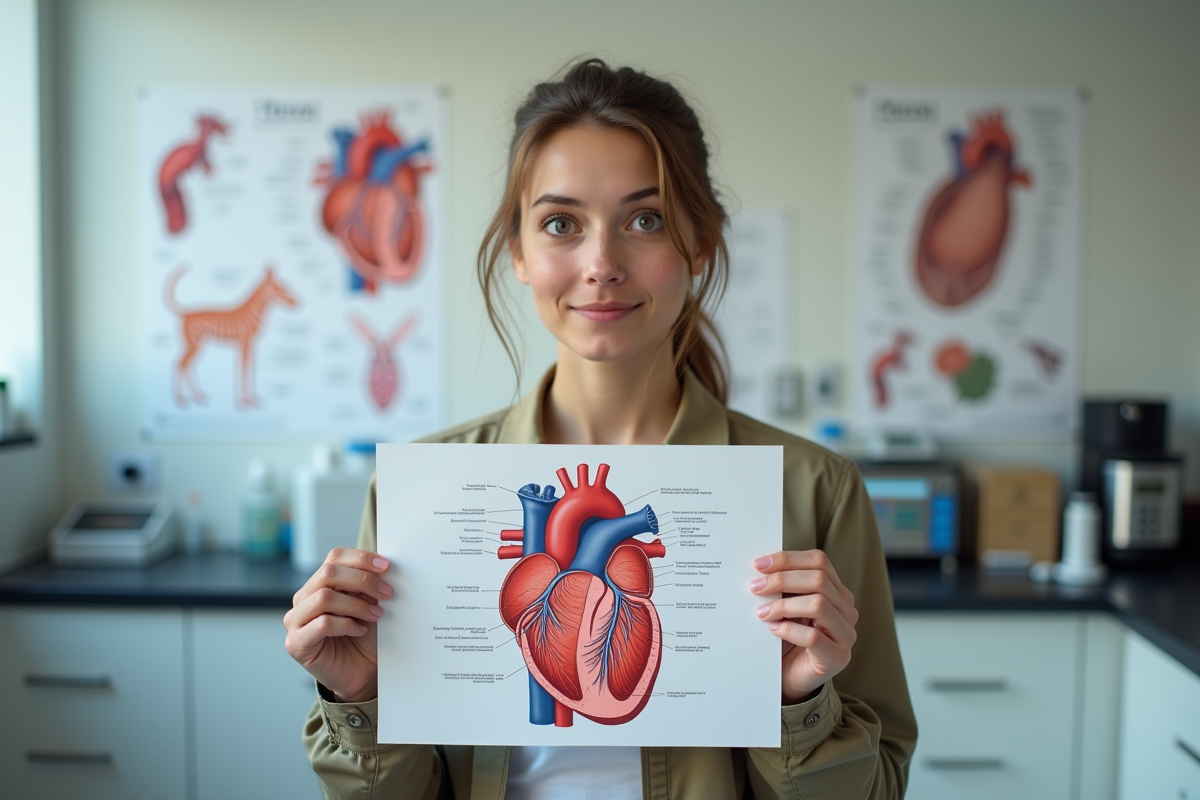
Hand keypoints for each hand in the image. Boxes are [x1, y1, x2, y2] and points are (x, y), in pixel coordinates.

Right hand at [284, 548, 392, 702]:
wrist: (362, 673)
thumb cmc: (365, 637)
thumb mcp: (370, 603)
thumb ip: (369, 584)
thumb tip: (383, 564)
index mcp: (319, 584)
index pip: (334, 557)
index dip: (361, 558)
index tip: (386, 566)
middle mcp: (303, 599)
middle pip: (328, 573)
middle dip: (363, 580)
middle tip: (387, 593)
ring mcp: (295, 621)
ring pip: (324, 597)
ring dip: (357, 604)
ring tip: (376, 614)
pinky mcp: (296, 643)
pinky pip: (322, 624)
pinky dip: (347, 624)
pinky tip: (361, 630)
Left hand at [750, 550, 857, 703]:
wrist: (791, 679)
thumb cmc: (787, 639)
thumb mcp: (787, 607)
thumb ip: (783, 587)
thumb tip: (760, 568)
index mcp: (837, 592)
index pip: (819, 561)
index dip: (788, 559)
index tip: (759, 564)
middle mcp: (846, 610)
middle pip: (819, 579)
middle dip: (782, 579)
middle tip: (755, 587)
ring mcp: (845, 634)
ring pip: (819, 604)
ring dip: (784, 605)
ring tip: (762, 612)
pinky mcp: (836, 657)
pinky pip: (813, 637)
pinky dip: (788, 630)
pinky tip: (773, 630)